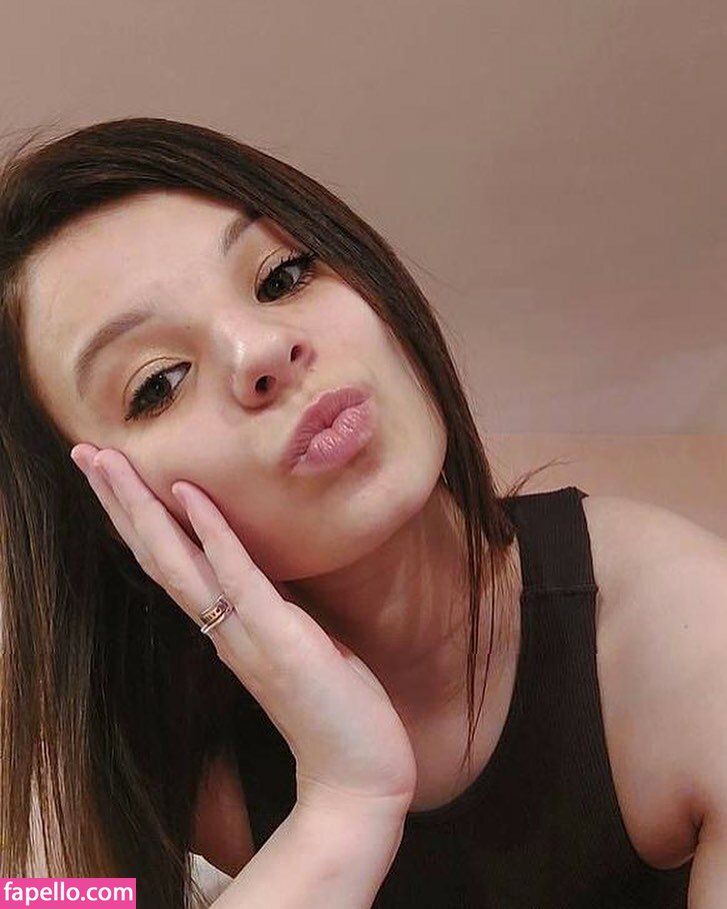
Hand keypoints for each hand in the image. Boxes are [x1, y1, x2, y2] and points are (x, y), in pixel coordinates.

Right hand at [70, 444, 416, 817]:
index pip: (172, 564)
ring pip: (178, 561)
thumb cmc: (334, 713)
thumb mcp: (300, 647)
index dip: (139, 520)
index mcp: (227, 628)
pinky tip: (189, 492)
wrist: (358, 779)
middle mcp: (223, 629)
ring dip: (141, 507)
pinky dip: (212, 531)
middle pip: (156, 555)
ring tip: (107, 461)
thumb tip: (265, 579)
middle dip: (119, 502)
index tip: (112, 476)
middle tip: (83, 452)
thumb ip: (275, 613)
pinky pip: (239, 576)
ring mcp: (246, 633)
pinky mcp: (280, 638)